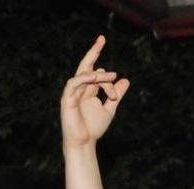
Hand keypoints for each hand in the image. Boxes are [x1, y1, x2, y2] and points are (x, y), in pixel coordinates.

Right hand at [60, 35, 129, 149]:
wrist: (84, 143)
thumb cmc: (93, 128)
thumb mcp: (110, 109)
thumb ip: (116, 94)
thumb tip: (125, 80)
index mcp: (88, 90)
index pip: (96, 73)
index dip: (106, 74)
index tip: (117, 76)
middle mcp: (79, 88)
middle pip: (85, 66)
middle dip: (93, 52)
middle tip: (102, 39)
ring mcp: (72, 93)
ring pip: (84, 76)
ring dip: (97, 75)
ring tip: (110, 76)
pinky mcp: (67, 99)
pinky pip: (73, 84)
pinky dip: (83, 79)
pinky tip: (94, 78)